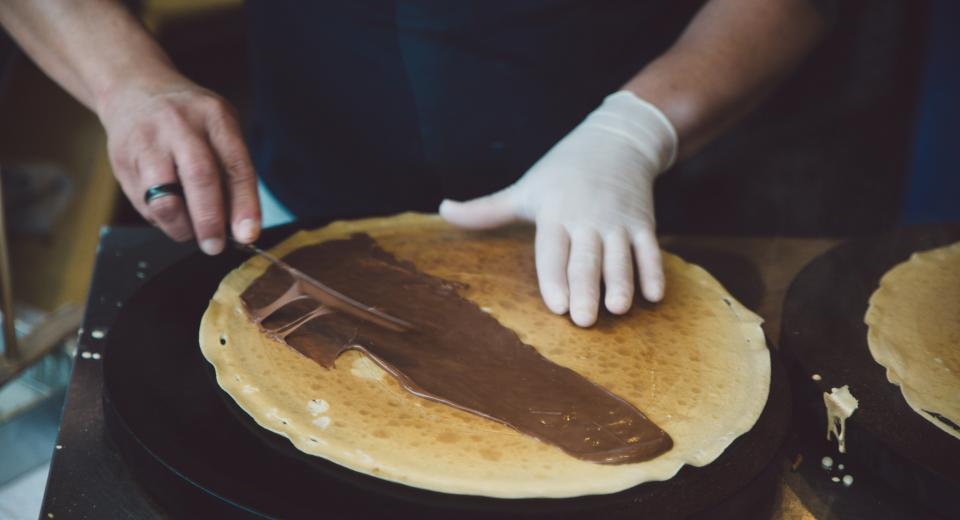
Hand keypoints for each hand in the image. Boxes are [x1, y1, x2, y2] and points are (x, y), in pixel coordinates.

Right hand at [96, 78, 260, 253]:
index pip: (235, 165)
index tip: (248, 235)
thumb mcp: (220, 129)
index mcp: (214, 117)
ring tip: (191, 232)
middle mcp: (179, 126)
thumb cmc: (189, 118)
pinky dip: (161, 220)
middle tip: (215, 246)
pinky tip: (170, 212)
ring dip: (182, 227)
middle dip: (210, 222)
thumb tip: (240, 225)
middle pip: (199, 179)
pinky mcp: (122, 162)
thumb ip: (232, 171)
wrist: (133, 90)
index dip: (244, 205)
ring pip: (164, 200)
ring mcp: (147, 143)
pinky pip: (144, 205)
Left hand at [440, 91, 676, 326]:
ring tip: (618, 309)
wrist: (616, 140)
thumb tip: (442, 210)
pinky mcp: (644, 222)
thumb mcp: (525, 188)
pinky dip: (653, 272)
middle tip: (583, 320)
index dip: (554, 276)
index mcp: (555, 212)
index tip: (555, 305)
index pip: (553, 249)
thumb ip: (486, 210)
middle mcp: (587, 218)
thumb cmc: (562, 170)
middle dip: (585, 288)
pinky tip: (654, 297)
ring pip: (620, 256)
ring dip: (621, 282)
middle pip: (586, 257)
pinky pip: (650, 250)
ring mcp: (618, 221)